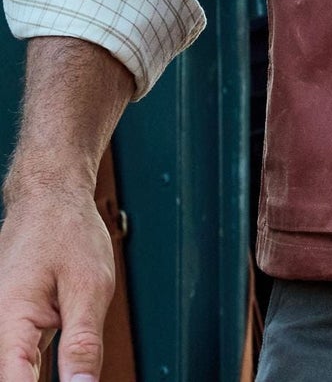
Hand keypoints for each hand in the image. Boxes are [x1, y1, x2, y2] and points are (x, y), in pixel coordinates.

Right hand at [0, 181, 115, 381]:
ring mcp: (3, 328)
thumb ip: (83, 341)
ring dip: (36, 375)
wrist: (48, 200)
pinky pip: (21, 360)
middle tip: (77, 377)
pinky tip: (65, 369)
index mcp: (10, 320)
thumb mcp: (90, 285)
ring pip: (17, 370)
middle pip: (14, 378)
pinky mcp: (12, 328)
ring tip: (70, 345)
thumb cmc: (68, 232)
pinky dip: (35, 370)